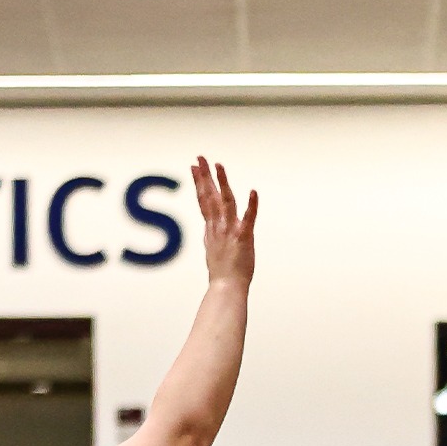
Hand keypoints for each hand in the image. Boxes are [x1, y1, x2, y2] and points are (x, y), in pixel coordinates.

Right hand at [190, 156, 255, 285]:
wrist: (226, 287)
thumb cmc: (222, 271)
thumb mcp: (213, 247)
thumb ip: (212, 233)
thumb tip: (208, 226)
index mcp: (211, 228)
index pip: (203, 200)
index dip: (199, 183)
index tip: (194, 167)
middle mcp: (217, 226)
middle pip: (209, 196)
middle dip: (204, 176)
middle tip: (199, 158)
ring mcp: (229, 231)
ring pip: (225, 202)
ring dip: (222, 183)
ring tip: (219, 165)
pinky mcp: (243, 237)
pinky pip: (248, 218)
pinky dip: (251, 205)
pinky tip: (253, 191)